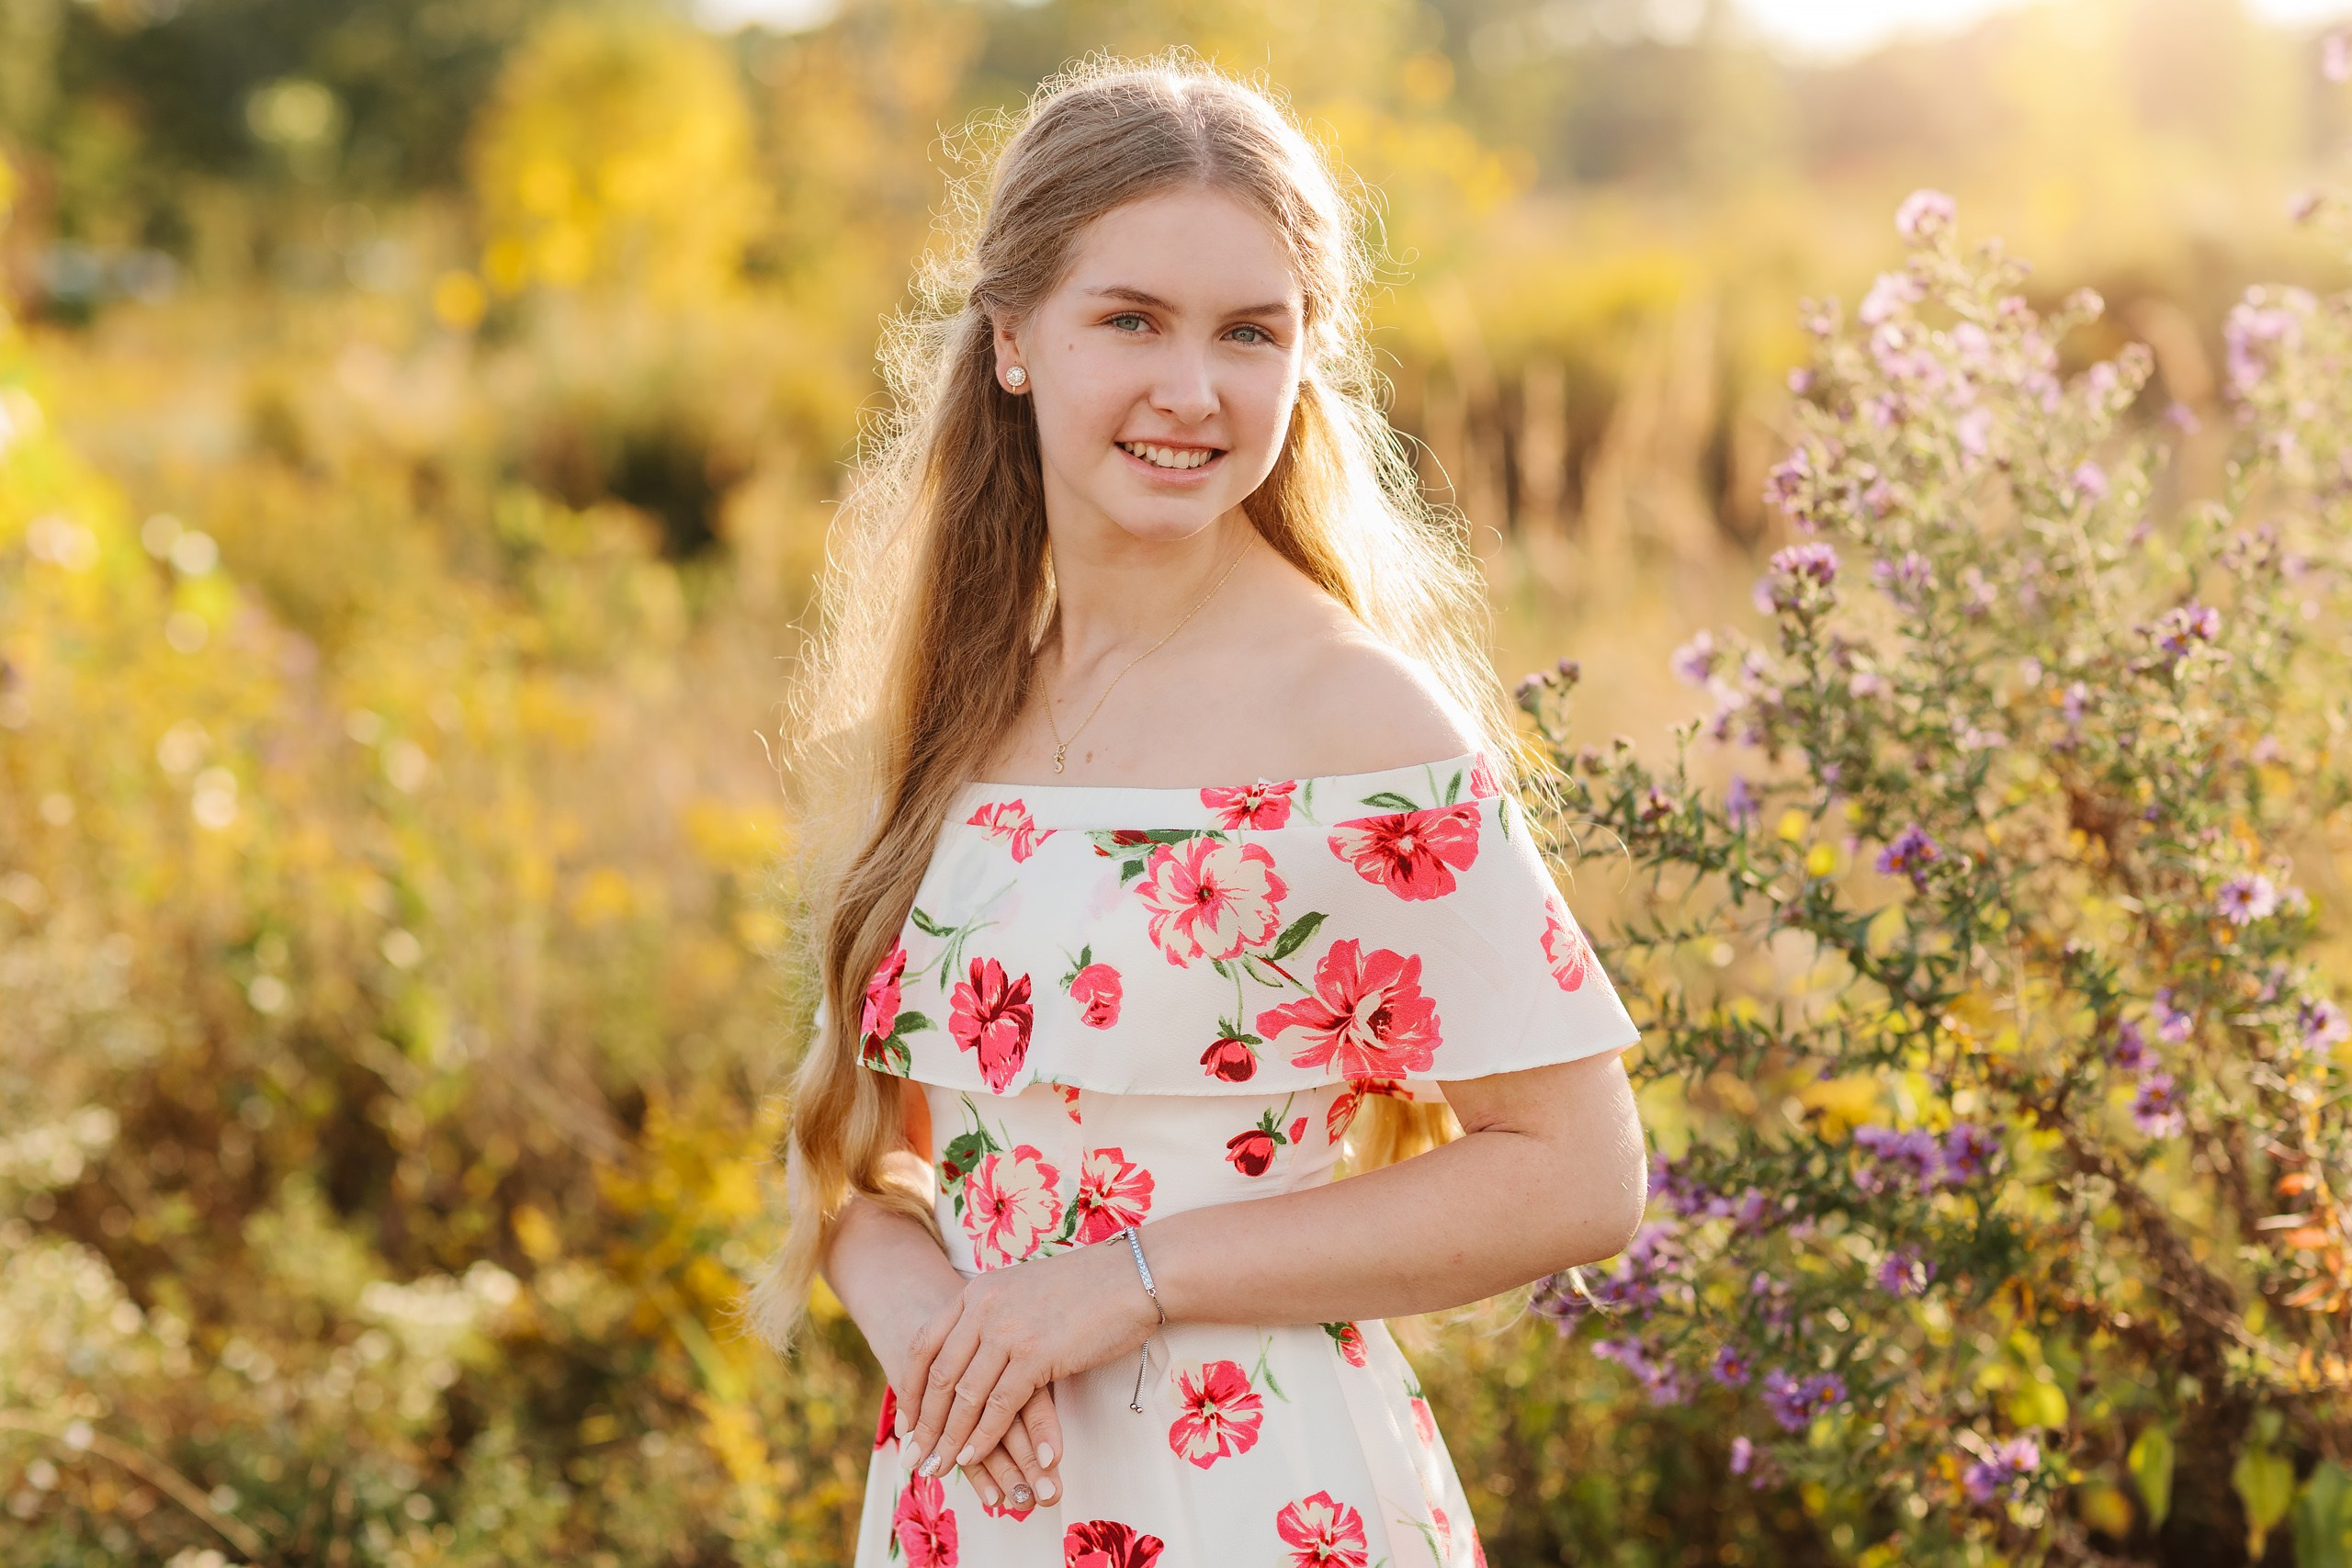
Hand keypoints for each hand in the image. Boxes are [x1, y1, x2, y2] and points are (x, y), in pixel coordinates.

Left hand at [899, 1233, 1162, 1487]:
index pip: (925, 1344)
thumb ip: (995, 1315)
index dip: (913, 1388)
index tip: (907, 1421)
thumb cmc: (1088, 1287)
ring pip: (964, 1395)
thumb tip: (978, 1354)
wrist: (1134, 1276)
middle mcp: (983, 1307)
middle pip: (939, 1375)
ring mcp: (1007, 1330)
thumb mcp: (1025, 1290)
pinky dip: (982, 1437)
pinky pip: (998, 1406)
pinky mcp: (1034, 1355)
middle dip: (925, 1424)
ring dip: (949, 1438)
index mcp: (977, 1290)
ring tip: (938, 1468)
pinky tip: (973, 1457)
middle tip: (914, 1457)